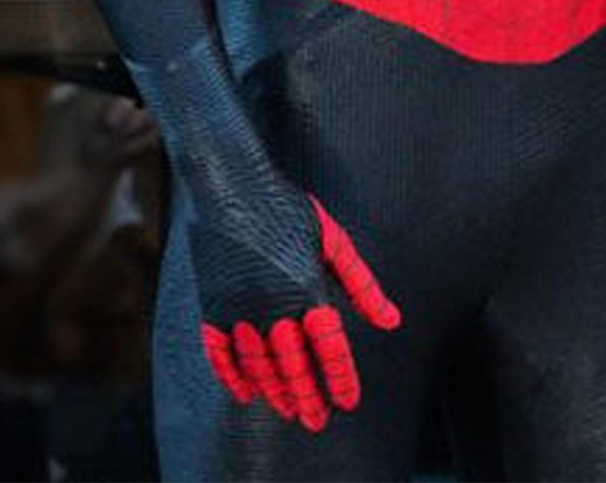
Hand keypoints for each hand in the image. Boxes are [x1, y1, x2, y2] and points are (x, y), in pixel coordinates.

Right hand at [187, 180, 400, 432]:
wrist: (232, 185)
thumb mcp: (333, 240)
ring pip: (260, 366)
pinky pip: (222, 355)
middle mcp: (273, 304)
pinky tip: (247, 393)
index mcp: (308, 286)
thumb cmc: (288, 208)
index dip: (340, 378)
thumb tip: (391, 320)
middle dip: (309, 398)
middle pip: (294, 366)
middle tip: (318, 421)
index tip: (348, 400)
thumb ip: (362, 284)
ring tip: (290, 411)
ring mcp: (240, 308)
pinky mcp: (214, 306)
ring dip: (276, 393)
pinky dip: (233, 378)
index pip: (330, 348)